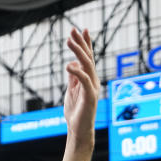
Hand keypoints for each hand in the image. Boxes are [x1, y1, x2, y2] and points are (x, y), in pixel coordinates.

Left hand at [63, 28, 98, 142]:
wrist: (79, 130)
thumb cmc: (75, 113)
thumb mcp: (71, 91)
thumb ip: (73, 79)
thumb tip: (71, 65)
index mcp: (88, 78)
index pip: (87, 57)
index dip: (84, 43)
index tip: (80, 30)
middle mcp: (93, 80)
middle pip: (88, 57)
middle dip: (81, 42)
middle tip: (73, 29)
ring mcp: (92, 88)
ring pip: (86, 65)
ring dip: (78, 52)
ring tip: (69, 41)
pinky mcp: (90, 96)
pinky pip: (84, 80)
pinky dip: (77, 72)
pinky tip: (68, 65)